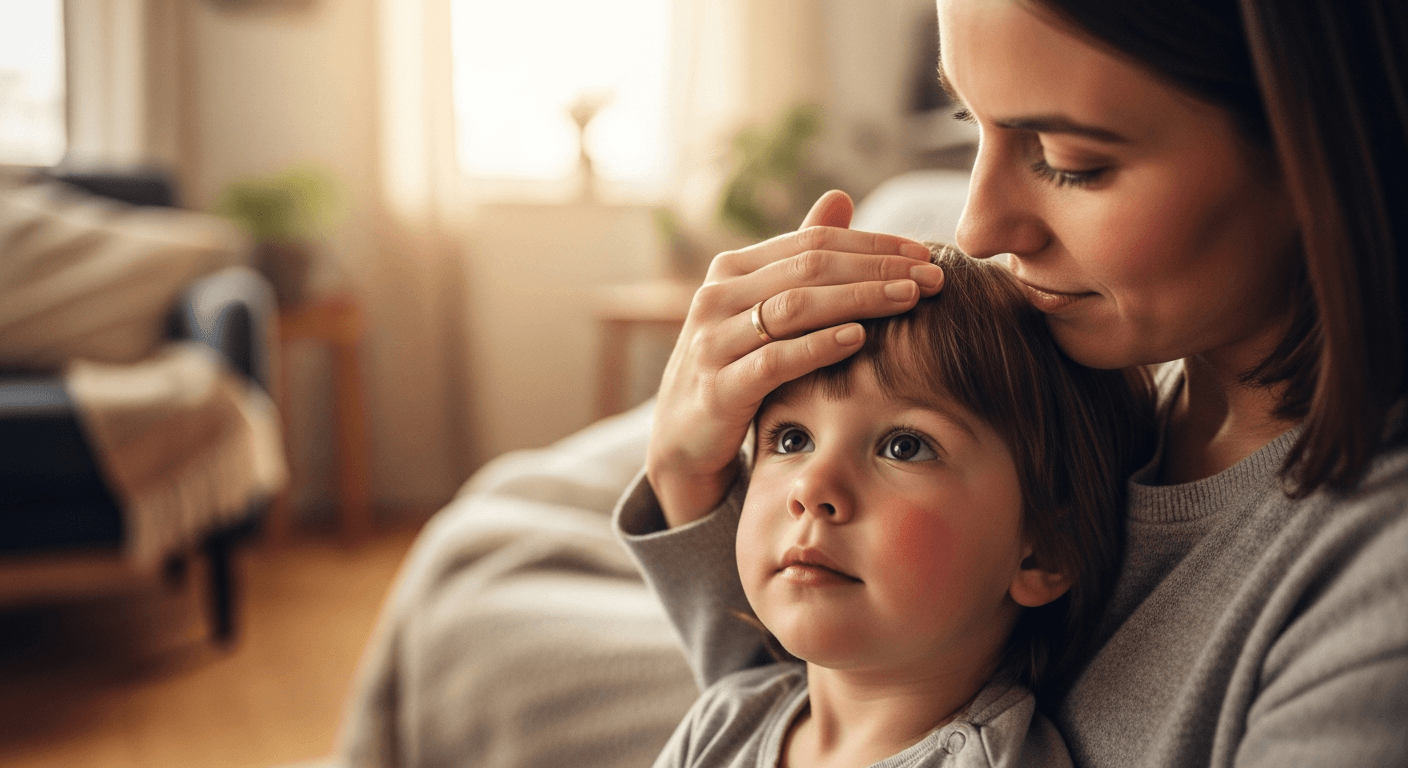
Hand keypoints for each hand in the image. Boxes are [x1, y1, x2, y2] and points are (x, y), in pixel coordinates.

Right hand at [645, 190, 945, 525]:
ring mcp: (712, 341)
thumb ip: (799, 259)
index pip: (812, 242)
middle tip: (931, 276)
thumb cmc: (735, 370)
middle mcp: (717, 296)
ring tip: (908, 299)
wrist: (684, 441)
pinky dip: (819, 345)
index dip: (873, 243)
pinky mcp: (718, 388)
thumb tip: (840, 197)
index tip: (923, 253)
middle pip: (809, 267)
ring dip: (859, 299)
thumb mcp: (763, 311)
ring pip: (795, 306)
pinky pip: (775, 360)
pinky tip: (858, 338)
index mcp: (732, 269)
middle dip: (878, 268)